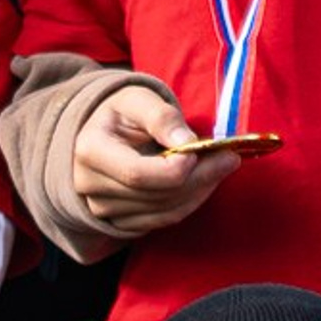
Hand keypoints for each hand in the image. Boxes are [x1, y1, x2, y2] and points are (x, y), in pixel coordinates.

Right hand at [71, 82, 244, 239]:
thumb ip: (161, 117)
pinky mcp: (119, 222)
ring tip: (222, 166)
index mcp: (90, 151)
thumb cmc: (121, 111)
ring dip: (200, 190)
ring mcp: (103, 209)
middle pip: (156, 195)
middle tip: (230, 157)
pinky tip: (206, 182)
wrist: (100, 131)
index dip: (175, 169)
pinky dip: (191, 202)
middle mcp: (90, 186)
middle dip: (199, 178)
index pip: (137, 174)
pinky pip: (163, 220)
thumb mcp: (137, 99)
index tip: (202, 150)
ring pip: (164, 211)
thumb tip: (187, 142)